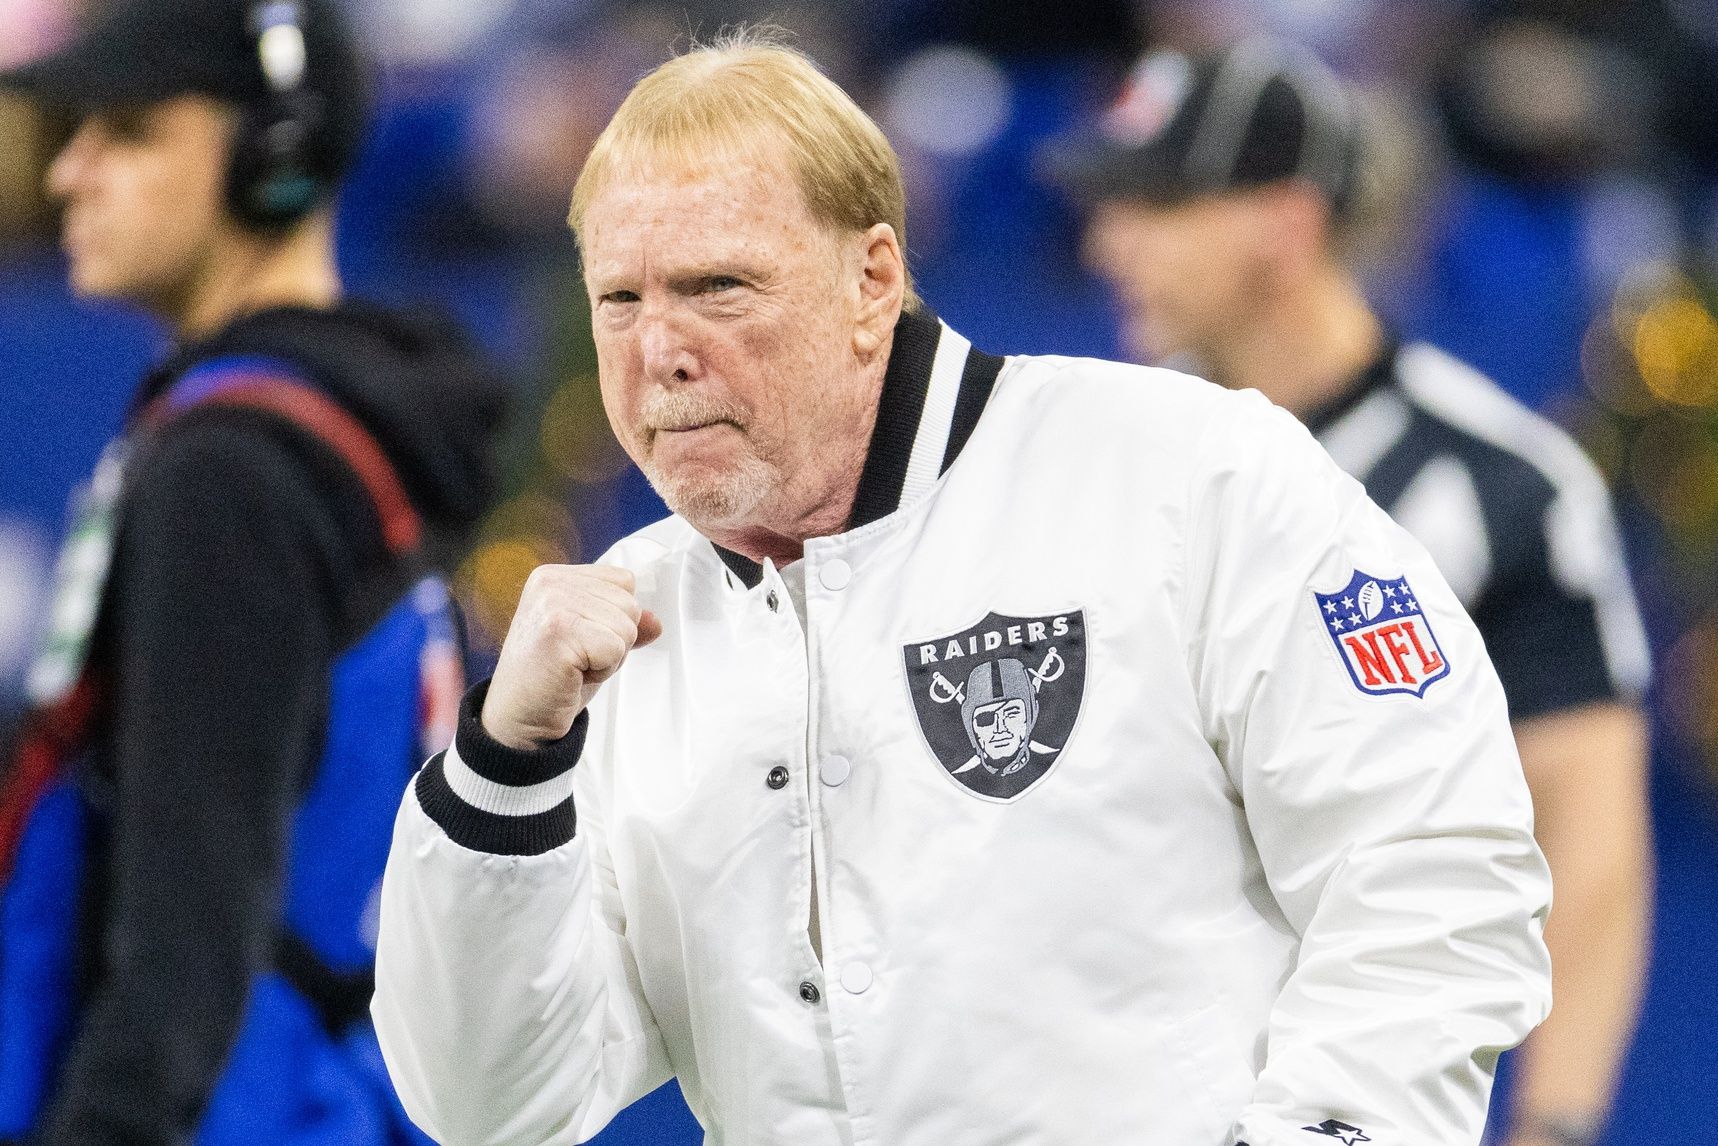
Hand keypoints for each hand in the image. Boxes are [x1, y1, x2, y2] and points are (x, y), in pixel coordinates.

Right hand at [482, 564, 661, 749]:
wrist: (519, 717)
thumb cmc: (553, 678)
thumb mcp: (594, 641)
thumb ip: (623, 624)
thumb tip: (656, 622)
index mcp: (555, 576)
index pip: (624, 581)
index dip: (615, 619)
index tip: (581, 640)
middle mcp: (551, 582)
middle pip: (630, 604)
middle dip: (615, 639)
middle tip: (577, 658)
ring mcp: (552, 604)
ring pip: (626, 626)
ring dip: (609, 657)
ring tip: (575, 666)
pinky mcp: (558, 631)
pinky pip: (615, 648)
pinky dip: (603, 670)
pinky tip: (573, 675)